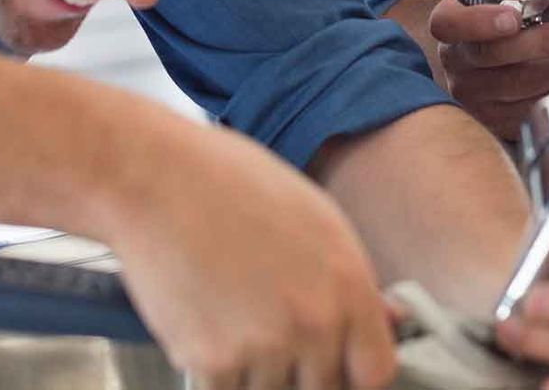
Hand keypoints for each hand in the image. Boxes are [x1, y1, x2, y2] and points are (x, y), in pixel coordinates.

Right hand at [101, 124, 398, 387]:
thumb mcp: (317, 218)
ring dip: (255, 374)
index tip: (338, 367)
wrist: (159, 179)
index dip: (355, 373)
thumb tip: (389, 319)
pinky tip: (204, 325)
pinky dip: (213, 373)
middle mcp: (316, 321)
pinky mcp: (213, 362)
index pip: (377, 370)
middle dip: (301, 372)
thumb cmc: (234, 185)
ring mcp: (266, 346)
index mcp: (349, 284)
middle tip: (270, 333)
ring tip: (232, 318)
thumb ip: (351, 280)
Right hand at [429, 0, 548, 139]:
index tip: (514, 18)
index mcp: (451, 21)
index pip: (450, 24)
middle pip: (493, 57)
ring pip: (519, 88)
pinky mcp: (500, 121)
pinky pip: (533, 112)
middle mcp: (457, 63)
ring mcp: (475, 96)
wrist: (519, 44)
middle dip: (545, 45)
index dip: (479, 22)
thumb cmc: (516, 10)